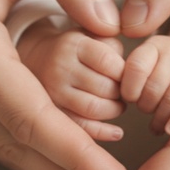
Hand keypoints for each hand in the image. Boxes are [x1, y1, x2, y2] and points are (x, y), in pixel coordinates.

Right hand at [17, 20, 126, 141]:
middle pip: (104, 88)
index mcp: (73, 45)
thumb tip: (131, 71)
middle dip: (121, 93)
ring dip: (114, 110)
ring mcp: (53, 92)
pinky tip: (116, 132)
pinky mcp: (52, 112)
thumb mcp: (94, 36)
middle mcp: (59, 68)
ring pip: (94, 109)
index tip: (128, 76)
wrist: (39, 59)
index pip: (109, 62)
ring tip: (117, 105)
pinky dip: (103, 133)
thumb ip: (114, 46)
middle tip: (125, 93)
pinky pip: (82, 127)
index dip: (125, 73)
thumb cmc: (78, 50)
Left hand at [121, 6, 169, 136]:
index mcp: (154, 45)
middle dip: (145, 106)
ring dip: (160, 118)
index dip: (129, 89)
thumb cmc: (158, 70)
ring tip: (156, 125)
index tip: (128, 99)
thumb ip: (127, 76)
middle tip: (145, 110)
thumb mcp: (142, 64)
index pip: (136, 68)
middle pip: (154, 88)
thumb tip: (118, 97)